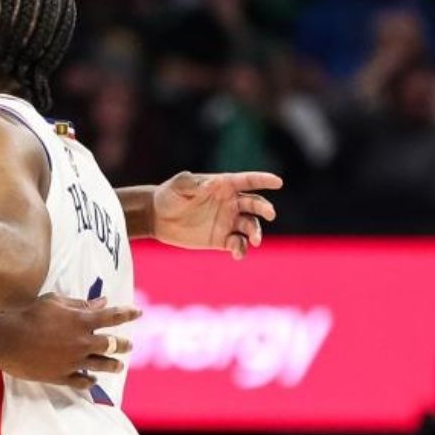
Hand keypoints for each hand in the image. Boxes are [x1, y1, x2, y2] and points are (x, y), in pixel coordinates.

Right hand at [0, 294, 139, 388]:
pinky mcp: (61, 376)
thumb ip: (80, 303)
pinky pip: (82, 382)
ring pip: (102, 366)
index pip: (112, 316)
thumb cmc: (28, 313)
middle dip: (124, 344)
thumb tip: (102, 301)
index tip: (138, 312)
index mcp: (81, 321)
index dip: (128, 313)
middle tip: (129, 344)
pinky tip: (92, 379)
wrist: (6, 339)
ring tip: (119, 365)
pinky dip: (90, 380)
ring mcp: (73, 362)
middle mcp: (82, 342)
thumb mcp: (54, 301)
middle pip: (112, 345)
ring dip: (113, 365)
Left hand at [152, 171, 280, 258]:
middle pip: (255, 205)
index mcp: (223, 186)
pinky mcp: (221, 239)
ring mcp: (228, 222)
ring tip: (254, 241)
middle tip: (270, 214)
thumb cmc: (168, 195)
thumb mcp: (179, 185)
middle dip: (265, 209)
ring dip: (256, 233)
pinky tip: (238, 254)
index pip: (247, 181)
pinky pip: (238, 244)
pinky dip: (242, 249)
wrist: (157, 217)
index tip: (278, 182)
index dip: (263, 180)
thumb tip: (211, 185)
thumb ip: (193, 183)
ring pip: (251, 226)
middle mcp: (230, 203)